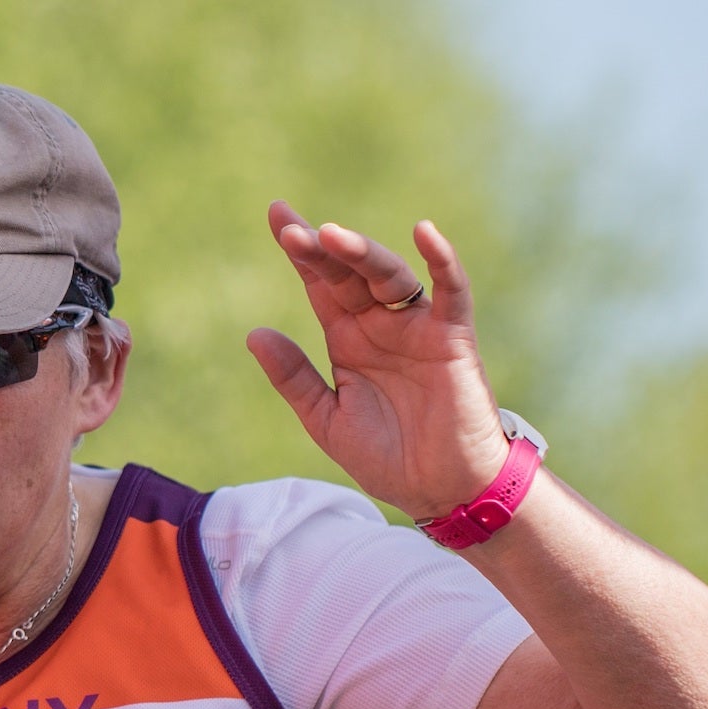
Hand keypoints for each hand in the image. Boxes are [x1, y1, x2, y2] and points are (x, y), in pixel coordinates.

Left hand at [246, 200, 509, 520]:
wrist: (442, 492)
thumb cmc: (388, 458)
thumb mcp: (327, 420)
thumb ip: (294, 378)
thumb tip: (255, 334)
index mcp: (348, 340)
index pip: (320, 285)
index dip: (301, 253)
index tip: (277, 216)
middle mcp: (381, 325)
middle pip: (348, 274)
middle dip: (320, 249)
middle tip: (290, 229)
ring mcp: (418, 328)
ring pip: (389, 276)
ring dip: (362, 253)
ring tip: (331, 236)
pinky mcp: (453, 339)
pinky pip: (452, 291)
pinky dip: (442, 260)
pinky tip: (423, 233)